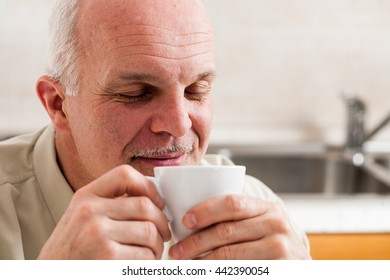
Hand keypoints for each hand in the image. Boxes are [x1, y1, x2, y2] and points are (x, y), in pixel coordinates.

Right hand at [38, 165, 170, 258]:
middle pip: (145, 206)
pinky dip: (150, 261)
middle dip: (161, 222)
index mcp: (86, 196)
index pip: (124, 174)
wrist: (52, 276)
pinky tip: (142, 264)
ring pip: (149, 232)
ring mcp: (97, 233)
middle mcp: (90, 211)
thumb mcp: (82, 216)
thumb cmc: (71, 248)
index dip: (149, 186)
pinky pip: (144, 255)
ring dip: (157, 245)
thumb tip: (153, 199)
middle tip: (163, 234)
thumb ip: (109, 203)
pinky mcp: (106, 257)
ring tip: (152, 252)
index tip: (158, 202)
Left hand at [168, 195, 310, 259]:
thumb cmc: (272, 242)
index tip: (185, 220)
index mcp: (268, 208)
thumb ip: (238, 216)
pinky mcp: (277, 268)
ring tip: (184, 263)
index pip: (232, 203)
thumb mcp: (263, 223)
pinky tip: (203, 271)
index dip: (205, 211)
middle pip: (225, 231)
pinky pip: (237, 271)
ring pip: (228, 255)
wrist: (300, 268)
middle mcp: (275, 225)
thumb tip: (191, 218)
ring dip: (200, 260)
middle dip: (195, 242)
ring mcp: (279, 248)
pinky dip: (216, 272)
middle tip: (176, 250)